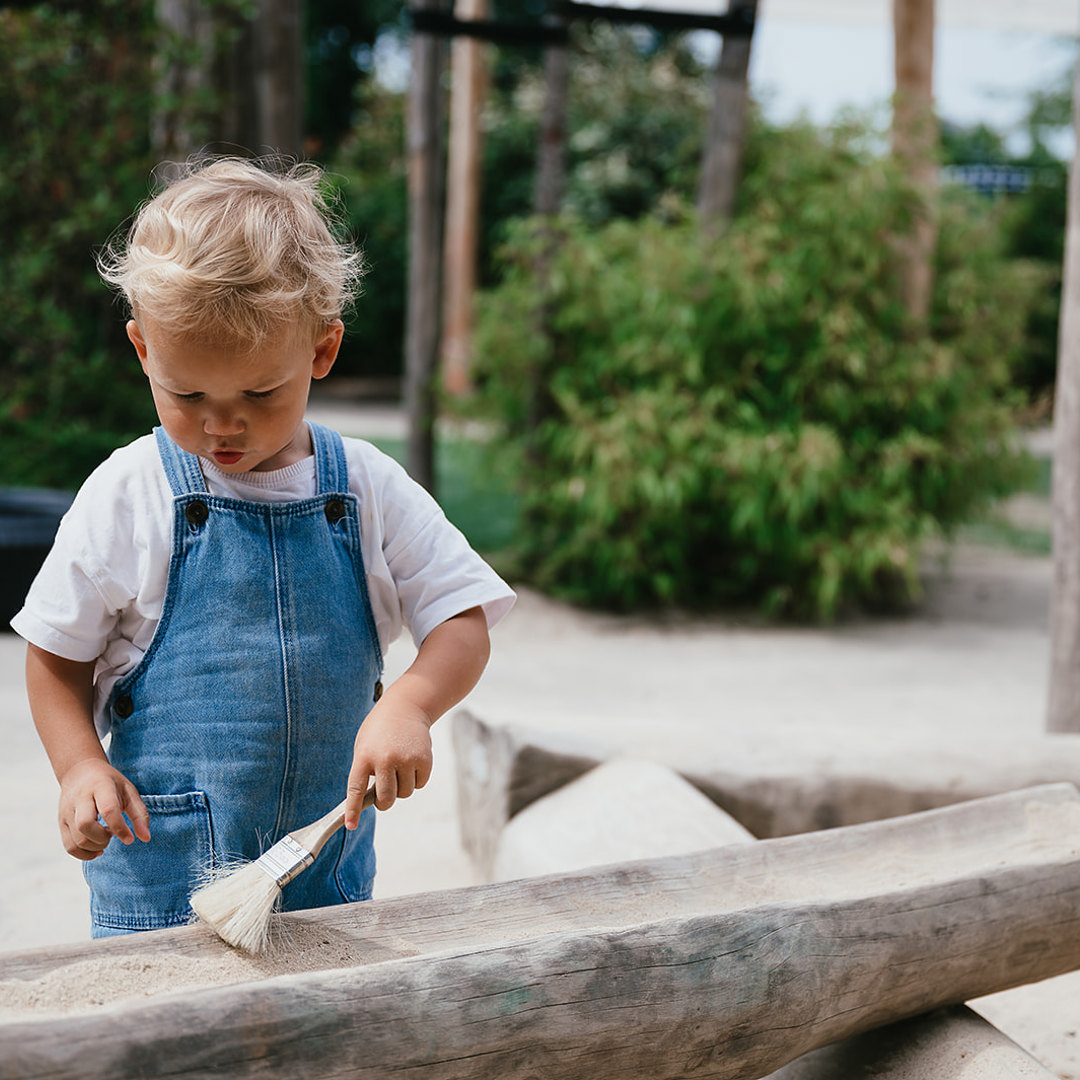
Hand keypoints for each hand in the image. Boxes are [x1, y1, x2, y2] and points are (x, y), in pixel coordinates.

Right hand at [57, 758, 150, 860]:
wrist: (80, 772)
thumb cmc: (110, 784)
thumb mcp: (129, 791)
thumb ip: (140, 814)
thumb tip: (146, 838)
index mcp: (101, 786)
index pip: (108, 810)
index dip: (120, 828)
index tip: (129, 839)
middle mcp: (80, 798)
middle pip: (85, 825)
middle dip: (103, 838)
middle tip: (112, 833)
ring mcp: (67, 811)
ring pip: (76, 840)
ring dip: (95, 847)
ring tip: (105, 837)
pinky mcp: (61, 823)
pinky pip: (69, 847)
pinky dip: (84, 854)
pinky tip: (96, 849)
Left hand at [344, 700, 433, 826]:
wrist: (406, 707)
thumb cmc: (379, 731)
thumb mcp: (364, 746)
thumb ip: (366, 771)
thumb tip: (372, 800)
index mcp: (364, 756)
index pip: (356, 789)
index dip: (353, 810)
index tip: (351, 825)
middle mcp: (385, 759)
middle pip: (386, 799)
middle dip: (385, 802)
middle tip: (384, 797)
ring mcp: (406, 759)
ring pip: (405, 793)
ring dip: (402, 787)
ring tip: (399, 767)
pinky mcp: (424, 759)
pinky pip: (420, 784)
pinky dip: (416, 779)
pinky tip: (412, 762)